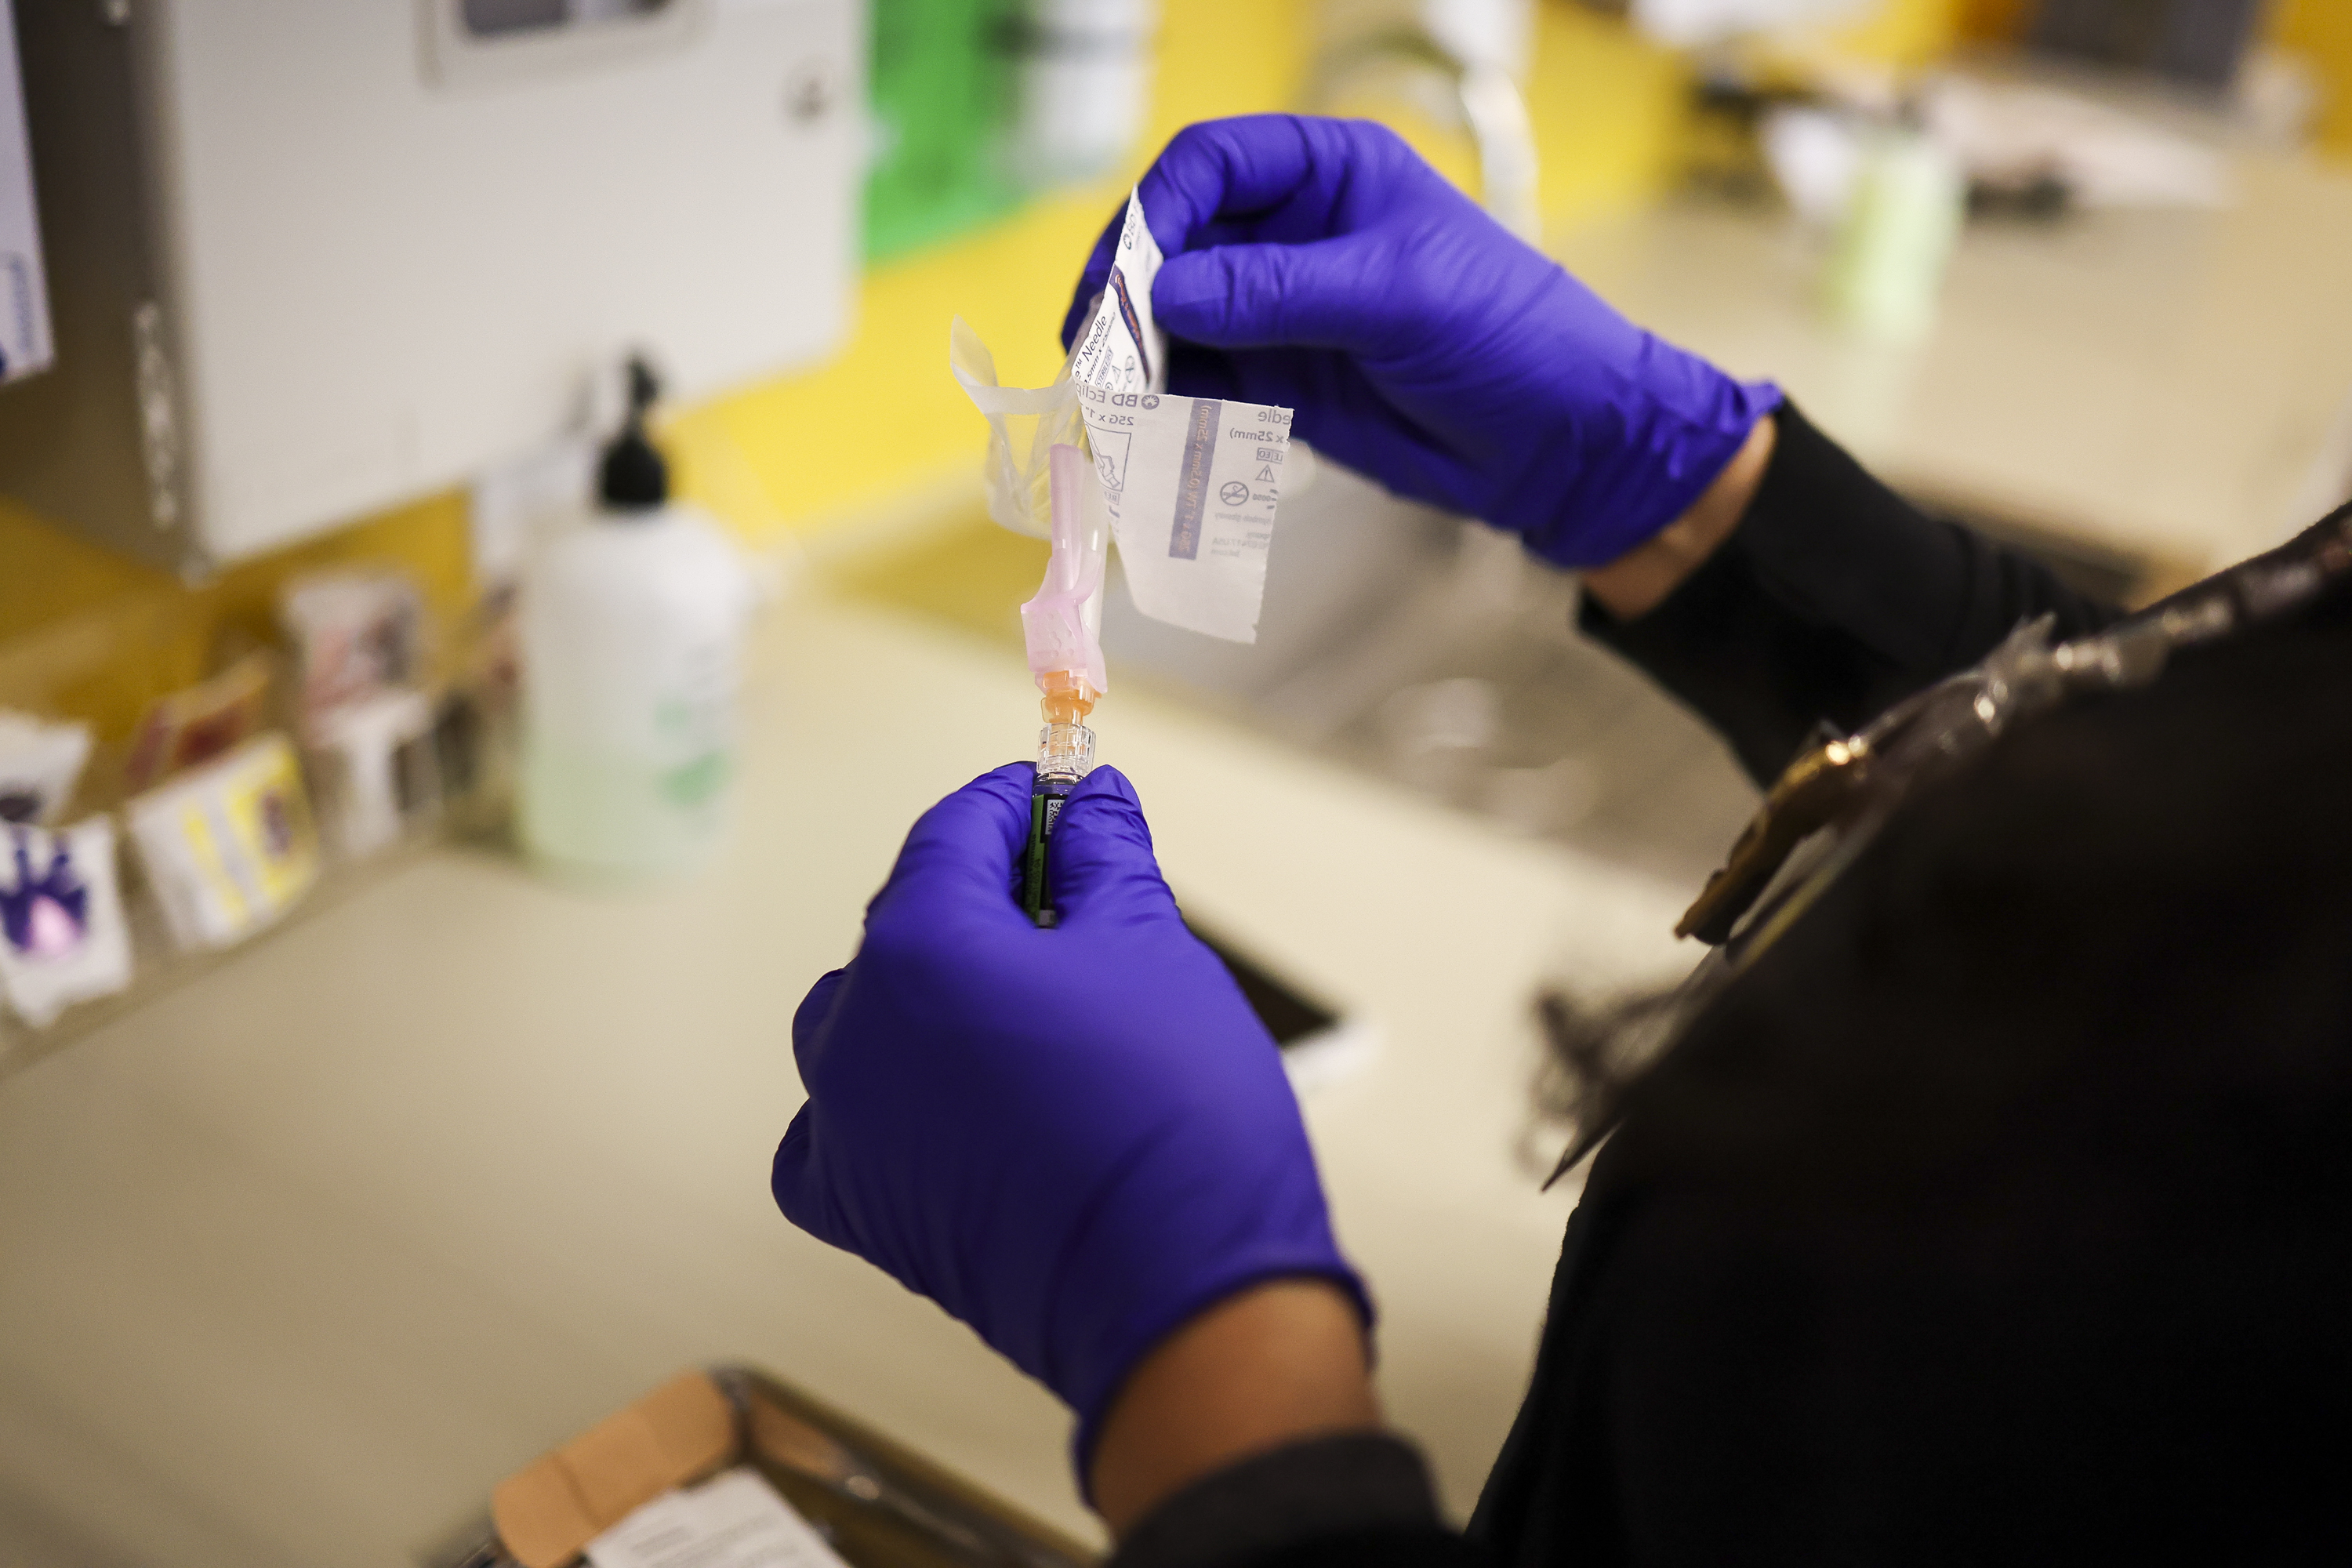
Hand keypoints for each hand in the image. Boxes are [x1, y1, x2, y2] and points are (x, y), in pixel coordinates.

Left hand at [773, 764, 1368, 1470]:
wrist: (1179, 1297)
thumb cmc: (1170, 1120)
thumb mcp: (1150, 944)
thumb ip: (1103, 855)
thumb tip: (1088, 805)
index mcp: (918, 948)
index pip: (955, 834)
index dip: (1017, 804)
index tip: (1060, 798)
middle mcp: (855, 1032)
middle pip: (910, 922)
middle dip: (988, 900)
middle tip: (1074, 899)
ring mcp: (846, 1126)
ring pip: (868, 1019)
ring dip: (936, 994)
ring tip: (1031, 1008)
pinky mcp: (863, 1209)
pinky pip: (843, 1126)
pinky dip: (889, 1100)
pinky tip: (955, 1100)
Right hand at [1063, 114, 1779, 569]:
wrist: (1565, 445)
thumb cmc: (1509, 337)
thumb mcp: (1396, 299)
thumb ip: (1277, 293)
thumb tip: (1164, 292)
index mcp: (1329, 172)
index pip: (1210, 164)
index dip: (1156, 213)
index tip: (1126, 280)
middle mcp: (1292, 232)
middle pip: (1173, 244)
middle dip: (1129, 296)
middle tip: (1096, 354)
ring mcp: (1280, 310)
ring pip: (1174, 321)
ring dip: (1141, 364)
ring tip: (1120, 412)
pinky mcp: (1280, 381)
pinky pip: (1201, 387)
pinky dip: (1173, 414)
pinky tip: (1160, 441)